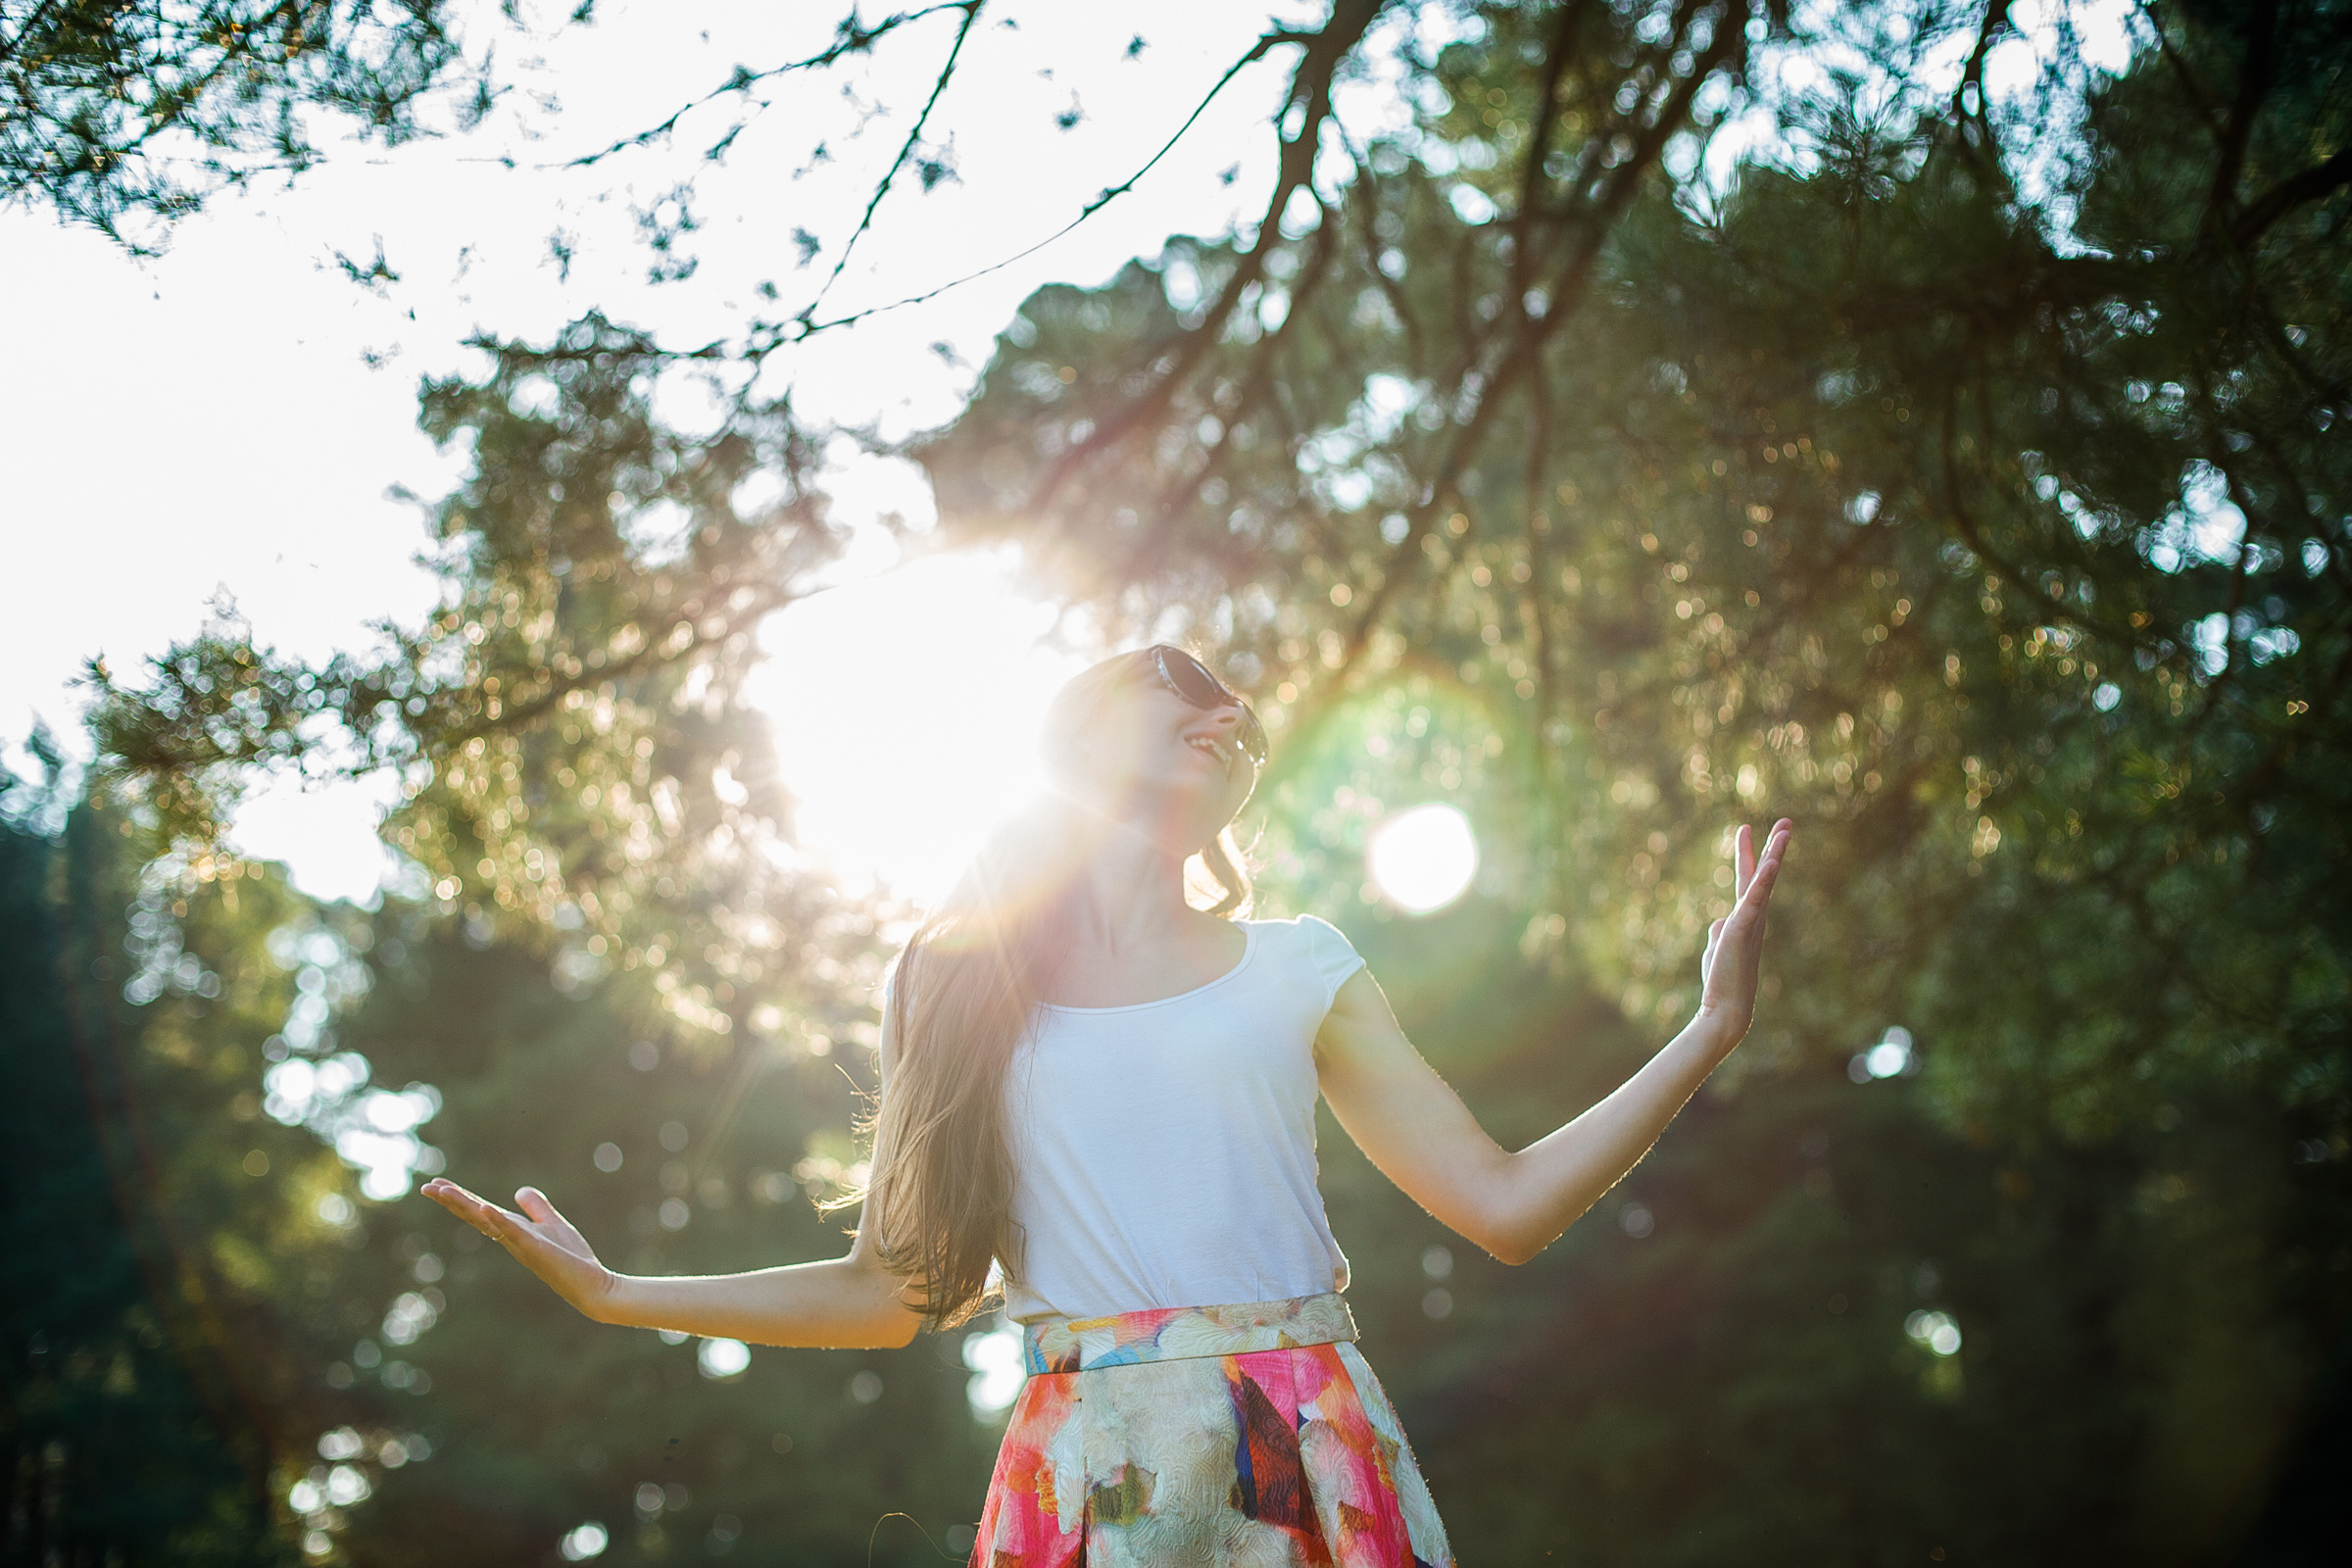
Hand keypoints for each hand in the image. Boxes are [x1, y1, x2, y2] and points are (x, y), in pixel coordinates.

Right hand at [422, 1178, 615, 1320]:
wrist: (593, 1285)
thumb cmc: (572, 1259)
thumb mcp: (553, 1225)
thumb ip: (537, 1208)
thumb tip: (519, 1191)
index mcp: (513, 1231)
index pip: (480, 1211)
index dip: (460, 1198)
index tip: (436, 1184)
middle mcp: (511, 1238)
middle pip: (475, 1216)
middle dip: (452, 1201)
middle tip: (426, 1188)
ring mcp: (521, 1245)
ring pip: (487, 1222)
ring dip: (465, 1206)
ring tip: (443, 1191)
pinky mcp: (537, 1250)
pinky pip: (514, 1233)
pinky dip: (499, 1220)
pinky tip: (485, 1207)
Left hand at [1697, 818, 1792, 1046]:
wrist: (1725, 1009)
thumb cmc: (1722, 982)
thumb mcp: (1717, 948)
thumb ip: (1720, 931)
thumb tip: (1718, 923)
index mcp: (1746, 919)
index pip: (1749, 880)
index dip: (1749, 854)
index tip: (1747, 828)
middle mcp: (1753, 918)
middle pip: (1764, 875)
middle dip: (1773, 847)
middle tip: (1786, 821)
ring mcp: (1750, 923)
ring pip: (1763, 883)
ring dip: (1774, 855)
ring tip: (1784, 830)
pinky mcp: (1742, 930)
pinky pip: (1753, 900)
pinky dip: (1762, 881)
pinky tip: (1770, 862)